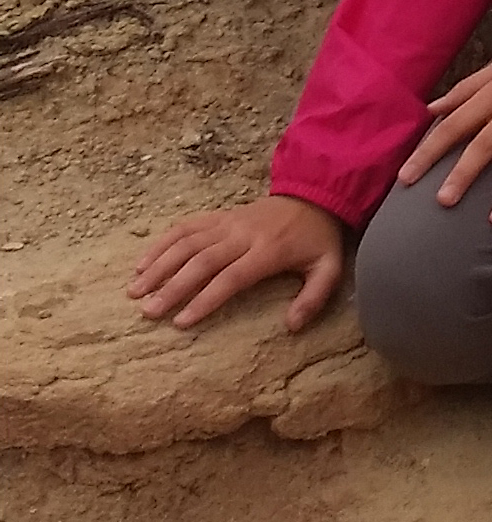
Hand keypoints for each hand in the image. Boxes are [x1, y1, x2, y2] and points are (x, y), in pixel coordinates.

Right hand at [128, 194, 348, 333]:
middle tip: (147, 311)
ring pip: (186, 242)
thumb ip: (313, 298)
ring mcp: (227, 222)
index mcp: (268, 251)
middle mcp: (242, 235)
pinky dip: (161, 243)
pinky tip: (141, 263)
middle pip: (201, 261)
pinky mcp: (218, 215)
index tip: (181, 321)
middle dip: (172, 287)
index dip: (205, 299)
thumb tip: (292, 326)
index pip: (230, 277)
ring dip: (158, 265)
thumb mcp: (328, 269)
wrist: (313, 194)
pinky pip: (185, 227)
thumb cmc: (317, 240)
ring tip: (135, 290)